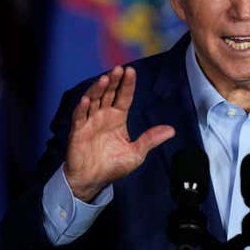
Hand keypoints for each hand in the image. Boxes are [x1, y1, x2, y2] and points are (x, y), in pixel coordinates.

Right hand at [64, 66, 174, 201]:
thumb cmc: (113, 165)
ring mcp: (90, 122)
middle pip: (108, 93)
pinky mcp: (78, 131)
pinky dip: (82, 109)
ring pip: (93, 100)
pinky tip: (86, 100)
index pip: (124, 96)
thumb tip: (171, 130)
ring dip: (97, 89)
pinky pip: (79, 117)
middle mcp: (104, 116)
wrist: (93, 180)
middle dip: (113, 81)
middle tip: (118, 69)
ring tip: (104, 79)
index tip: (131, 71)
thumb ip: (150, 139)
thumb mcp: (136, 153)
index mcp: (118, 118)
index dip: (127, 84)